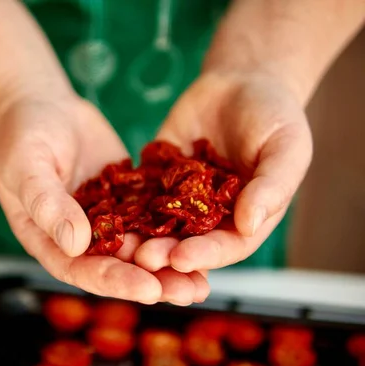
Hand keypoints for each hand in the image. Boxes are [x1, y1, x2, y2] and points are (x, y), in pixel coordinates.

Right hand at [0, 96, 209, 304]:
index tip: (148, 289)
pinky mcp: (127, 198)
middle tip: (190, 292)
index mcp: (50, 239)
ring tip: (205, 281)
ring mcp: (106, 218)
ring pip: (140, 247)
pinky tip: (205, 237)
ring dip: (171, 264)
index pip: (82, 268)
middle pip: (118, 267)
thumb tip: (76, 243)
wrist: (43, 106)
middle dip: (154, 281)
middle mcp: (80, 236)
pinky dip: (176, 229)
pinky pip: (152, 217)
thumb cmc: (23, 135)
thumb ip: (47, 204)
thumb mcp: (27, 167)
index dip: (115, 281)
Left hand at [134, 71, 312, 273]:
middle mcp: (211, 215)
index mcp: (246, 218)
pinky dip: (124, 204)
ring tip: (120, 244)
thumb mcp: (286, 146)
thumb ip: (272, 186)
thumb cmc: (274, 115)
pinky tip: (104, 210)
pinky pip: (139, 193)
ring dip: (140, 237)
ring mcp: (181, 198)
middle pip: (187, 242)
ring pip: (158, 224)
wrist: (240, 81)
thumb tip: (250, 225)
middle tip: (142, 258)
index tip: (181, 259)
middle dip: (165, 253)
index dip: (204, 255)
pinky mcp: (158, 177)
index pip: (226, 245)